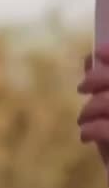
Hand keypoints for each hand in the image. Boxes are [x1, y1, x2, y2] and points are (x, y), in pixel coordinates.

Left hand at [78, 48, 108, 169]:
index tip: (99, 52)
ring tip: (83, 120)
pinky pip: (105, 129)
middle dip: (97, 80)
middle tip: (81, 88)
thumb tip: (91, 59)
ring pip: (108, 102)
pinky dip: (91, 129)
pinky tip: (85, 136)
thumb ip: (106, 86)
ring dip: (90, 109)